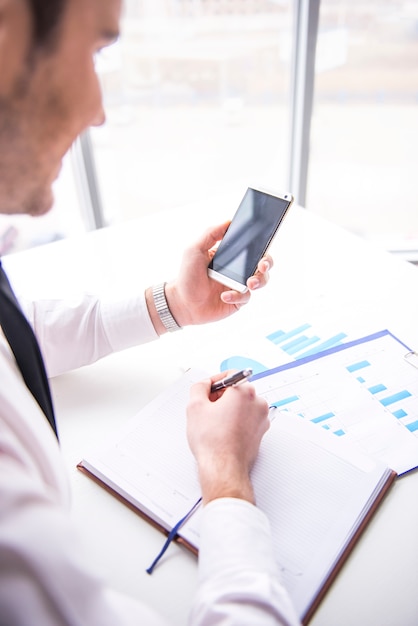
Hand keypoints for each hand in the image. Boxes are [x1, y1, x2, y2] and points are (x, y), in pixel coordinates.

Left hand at [164, 221, 272, 326]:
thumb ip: (210, 233)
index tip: (264, 242)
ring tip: (249, 283)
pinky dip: (236, 296)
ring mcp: (239, 285)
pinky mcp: (237, 300)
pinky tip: (224, 296)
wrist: (182, 303)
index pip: (252, 246)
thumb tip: (229, 221)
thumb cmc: (187, 276)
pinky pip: (246, 297)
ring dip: (259, 281)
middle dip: (267, 262)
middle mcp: (238, 269)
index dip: (262, 243)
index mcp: (231, 255)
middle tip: (262, 265)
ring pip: (260, 281)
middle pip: (263, 263)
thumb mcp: (194, 249)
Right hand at [186, 373, 269, 503]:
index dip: (215, 381)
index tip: (208, 389)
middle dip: (222, 396)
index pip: (230, 374)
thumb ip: (199, 387)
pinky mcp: (261, 432)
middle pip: (237, 390)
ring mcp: (262, 418)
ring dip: (229, 409)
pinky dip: (236, 421)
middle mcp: (258, 403)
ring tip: (215, 423)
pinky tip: (223, 431)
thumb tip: (204, 385)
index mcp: (245, 392)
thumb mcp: (195, 406)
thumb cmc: (213, 442)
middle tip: (208, 408)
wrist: (223, 468)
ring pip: (243, 405)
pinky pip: (247, 419)